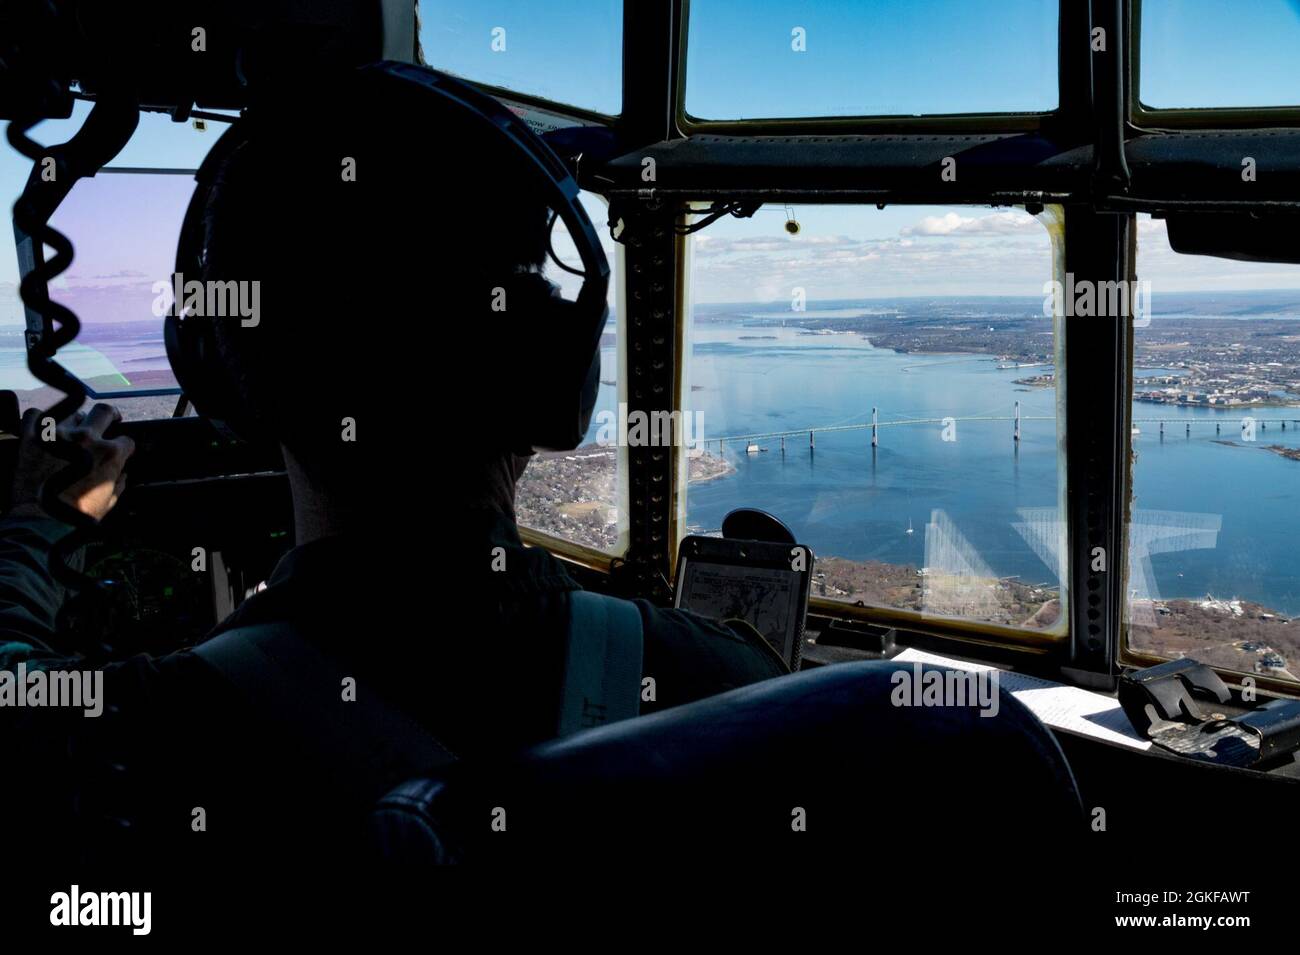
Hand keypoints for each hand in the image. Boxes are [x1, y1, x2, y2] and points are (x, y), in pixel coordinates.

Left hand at [9, 404, 135, 521]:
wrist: (41, 521)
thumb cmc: (78, 516)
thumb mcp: (109, 503)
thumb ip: (119, 484)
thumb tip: (122, 475)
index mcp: (109, 453)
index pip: (127, 440)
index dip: (125, 447)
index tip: (121, 451)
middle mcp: (86, 438)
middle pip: (105, 411)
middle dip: (111, 416)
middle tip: (110, 421)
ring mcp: (58, 435)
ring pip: (73, 413)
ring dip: (77, 422)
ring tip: (73, 432)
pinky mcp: (33, 437)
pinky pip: (35, 414)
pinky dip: (40, 420)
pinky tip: (45, 429)